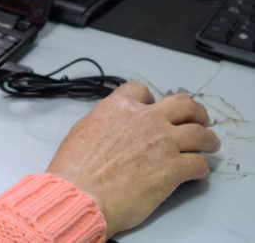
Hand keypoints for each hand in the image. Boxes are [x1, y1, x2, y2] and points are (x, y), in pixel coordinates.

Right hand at [45, 81, 219, 238]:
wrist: (81, 193)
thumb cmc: (75, 170)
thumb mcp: (82, 131)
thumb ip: (104, 122)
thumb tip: (112, 127)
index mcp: (119, 108)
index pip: (141, 91)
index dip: (151, 99)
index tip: (155, 107)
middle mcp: (145, 119)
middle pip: (183, 105)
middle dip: (195, 112)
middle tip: (198, 119)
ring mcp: (163, 142)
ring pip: (200, 133)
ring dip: (208, 139)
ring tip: (209, 144)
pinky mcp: (174, 168)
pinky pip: (199, 164)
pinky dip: (202, 168)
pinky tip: (197, 172)